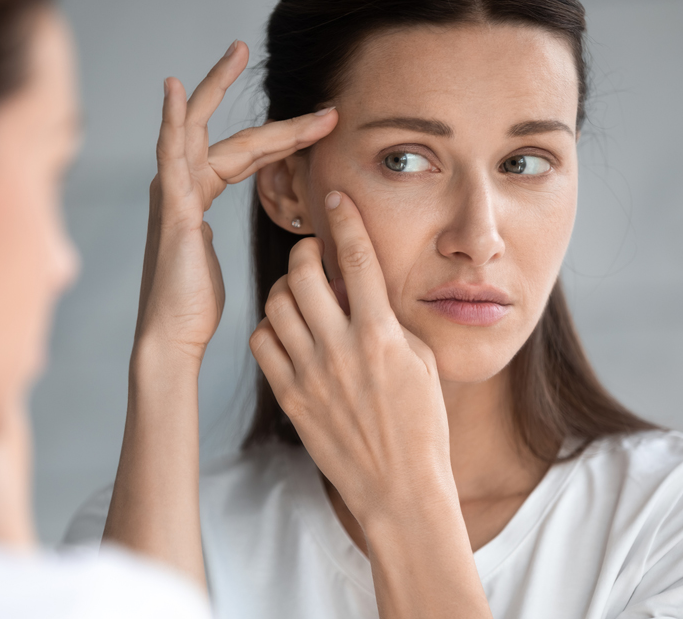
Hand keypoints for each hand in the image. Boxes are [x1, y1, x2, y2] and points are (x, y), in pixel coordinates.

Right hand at [135, 40, 337, 360]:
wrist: (173, 338)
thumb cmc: (197, 307)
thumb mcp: (226, 263)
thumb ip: (239, 239)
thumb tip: (285, 236)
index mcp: (195, 198)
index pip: (244, 154)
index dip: (283, 136)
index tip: (322, 122)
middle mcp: (179, 187)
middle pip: (221, 132)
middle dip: (248, 99)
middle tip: (256, 55)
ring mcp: (170, 194)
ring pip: (196, 129)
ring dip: (213, 88)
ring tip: (233, 52)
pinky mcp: (169, 208)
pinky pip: (170, 153)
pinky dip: (171, 119)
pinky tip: (175, 90)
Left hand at [249, 190, 454, 526]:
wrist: (399, 487)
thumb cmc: (421, 425)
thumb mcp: (421, 361)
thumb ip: (389, 320)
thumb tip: (361, 289)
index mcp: (381, 335)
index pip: (356, 258)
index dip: (344, 218)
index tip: (335, 196)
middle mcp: (341, 348)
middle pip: (302, 272)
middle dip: (305, 250)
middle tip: (313, 254)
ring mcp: (310, 373)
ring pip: (275, 302)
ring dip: (286, 288)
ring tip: (302, 295)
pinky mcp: (289, 396)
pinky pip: (261, 342)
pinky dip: (270, 327)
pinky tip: (288, 332)